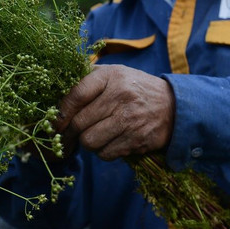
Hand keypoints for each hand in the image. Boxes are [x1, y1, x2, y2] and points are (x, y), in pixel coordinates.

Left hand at [54, 65, 175, 160]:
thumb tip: (57, 95)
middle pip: (79, 123)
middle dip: (69, 132)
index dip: (61, 111)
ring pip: (90, 142)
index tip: (56, 121)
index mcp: (112, 77)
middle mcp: (121, 97)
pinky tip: (109, 141)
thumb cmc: (134, 89)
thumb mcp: (114, 74)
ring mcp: (130, 120)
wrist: (173, 106)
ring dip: (87, 142)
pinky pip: (105, 154)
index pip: (77, 94)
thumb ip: (87, 78)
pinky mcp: (136, 140)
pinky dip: (102, 151)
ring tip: (93, 134)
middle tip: (67, 135)